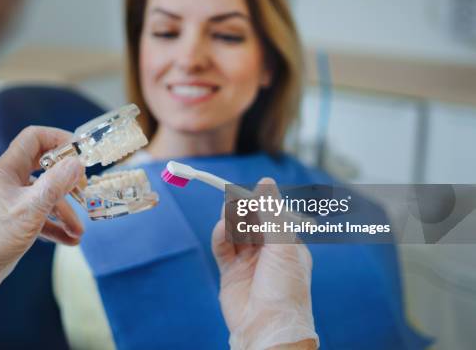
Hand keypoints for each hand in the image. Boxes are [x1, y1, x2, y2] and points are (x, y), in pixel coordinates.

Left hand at [0, 126, 84, 304]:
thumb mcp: (29, 209)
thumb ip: (55, 184)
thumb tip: (77, 163)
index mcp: (8, 169)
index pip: (35, 138)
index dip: (59, 139)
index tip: (79, 152)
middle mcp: (10, 181)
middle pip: (45, 167)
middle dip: (68, 179)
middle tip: (84, 189)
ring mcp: (13, 201)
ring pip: (46, 196)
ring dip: (66, 212)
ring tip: (79, 230)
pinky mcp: (15, 221)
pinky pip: (42, 217)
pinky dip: (57, 226)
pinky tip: (70, 239)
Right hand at [212, 178, 317, 348]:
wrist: (268, 326)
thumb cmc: (285, 287)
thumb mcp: (284, 244)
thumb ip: (272, 212)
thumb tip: (265, 182)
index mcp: (288, 244)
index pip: (272, 214)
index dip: (260, 202)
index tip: (248, 190)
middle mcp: (268, 251)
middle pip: (251, 220)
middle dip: (243, 209)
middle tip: (234, 198)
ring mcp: (248, 261)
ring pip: (235, 231)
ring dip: (231, 220)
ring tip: (228, 214)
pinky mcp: (230, 271)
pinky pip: (222, 247)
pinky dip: (220, 236)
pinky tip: (221, 231)